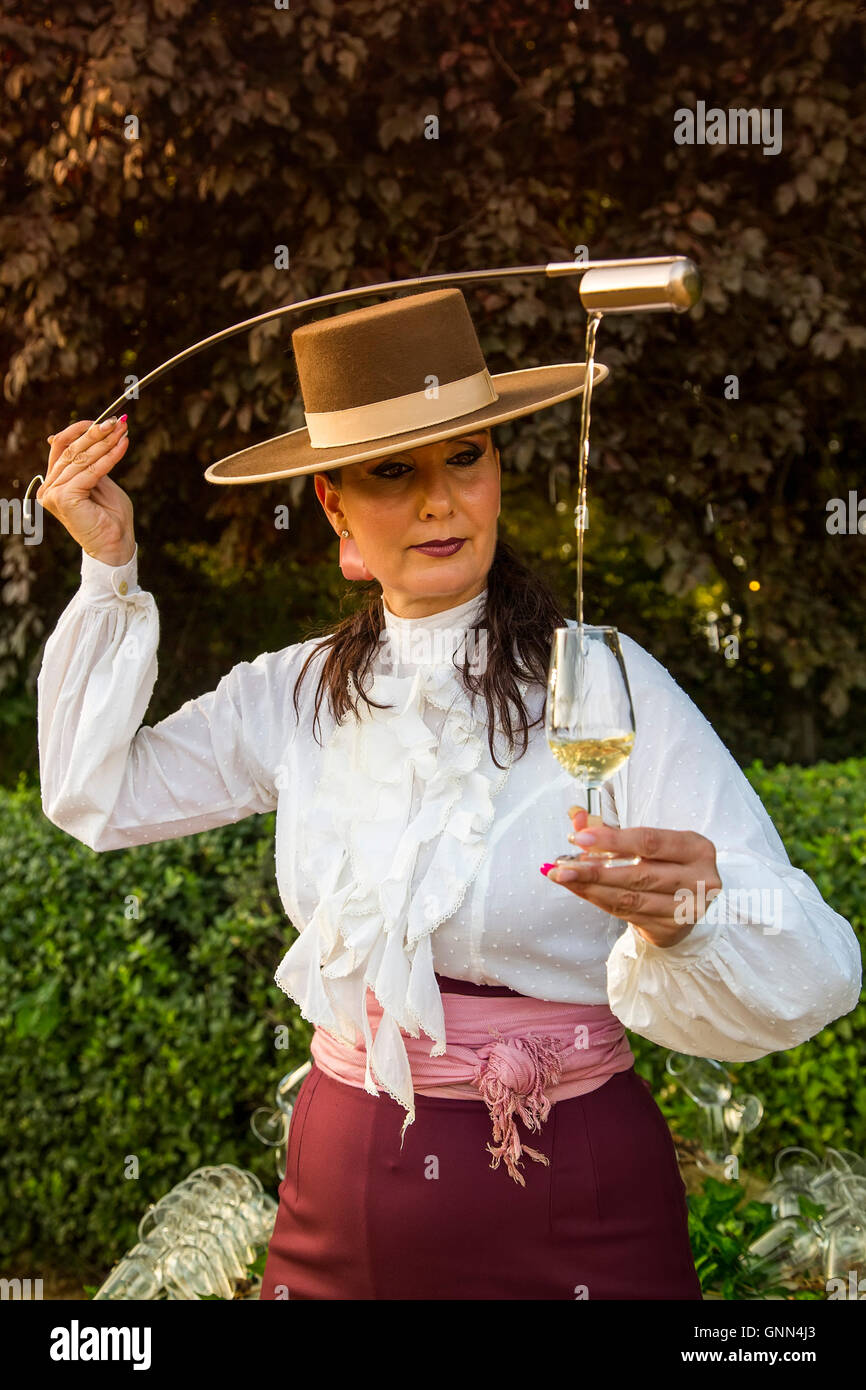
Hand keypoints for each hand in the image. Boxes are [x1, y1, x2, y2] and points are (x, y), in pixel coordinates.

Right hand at [37, 416, 134, 565]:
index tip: (101, 421)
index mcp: (54, 483)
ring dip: (105, 442)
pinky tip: (123, 445)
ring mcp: (54, 494)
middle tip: (117, 422)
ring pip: (82, 459)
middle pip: (71, 451)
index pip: (61, 448)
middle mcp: (49, 488)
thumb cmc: (110, 517)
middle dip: (96, 434)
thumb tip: (91, 433)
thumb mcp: (101, 483)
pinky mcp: (64, 498)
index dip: (79, 431)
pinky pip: (91, 471)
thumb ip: (92, 462)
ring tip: (122, 430)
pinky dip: (109, 457)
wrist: (116, 546)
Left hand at [543, 806, 721, 947]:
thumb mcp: (649, 842)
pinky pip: (627, 914)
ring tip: (564, 878)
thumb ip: (612, 830)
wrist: (688, 902)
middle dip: (595, 870)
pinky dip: (599, 901)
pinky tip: (580, 891)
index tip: (581, 838)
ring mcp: (688, 909)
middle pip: (639, 874)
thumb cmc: (666, 863)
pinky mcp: (671, 929)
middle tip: (561, 867)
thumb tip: (577, 818)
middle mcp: (699, 879)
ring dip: (591, 888)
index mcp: (696, 848)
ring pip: (630, 898)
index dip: (614, 840)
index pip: (650, 842)